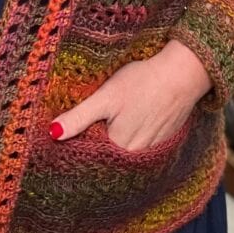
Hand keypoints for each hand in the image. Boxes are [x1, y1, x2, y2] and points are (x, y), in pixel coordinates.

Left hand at [51, 40, 212, 150]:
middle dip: (93, 146)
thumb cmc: (142, 82)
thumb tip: (52, 134)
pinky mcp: (162, 143)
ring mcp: (152, 152)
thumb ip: (79, 117)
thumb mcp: (106, 96)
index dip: (77, 143)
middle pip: (106, 157)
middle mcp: (135, 157)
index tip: (66, 132)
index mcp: (118, 148)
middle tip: (85, 126)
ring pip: (123, 155)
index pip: (89, 154)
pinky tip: (128, 126)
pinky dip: (130, 142)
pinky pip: (140, 150)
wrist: (181, 75)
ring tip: (105, 127)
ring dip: (112, 146)